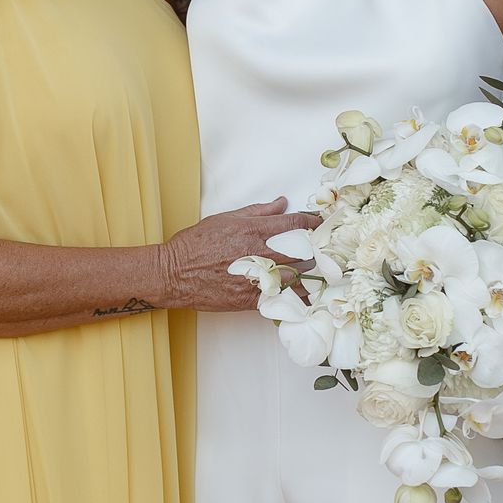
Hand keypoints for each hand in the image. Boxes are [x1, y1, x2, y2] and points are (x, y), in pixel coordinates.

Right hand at [158, 198, 317, 312]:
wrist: (173, 273)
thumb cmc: (195, 244)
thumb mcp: (225, 218)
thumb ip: (257, 211)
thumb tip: (281, 203)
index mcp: (252, 230)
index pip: (294, 224)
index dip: (313, 223)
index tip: (324, 224)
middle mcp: (257, 253)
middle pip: (302, 250)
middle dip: (317, 249)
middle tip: (329, 250)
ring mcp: (254, 278)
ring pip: (296, 276)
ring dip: (310, 274)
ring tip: (321, 272)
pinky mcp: (250, 299)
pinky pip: (281, 299)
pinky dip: (296, 298)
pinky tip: (307, 297)